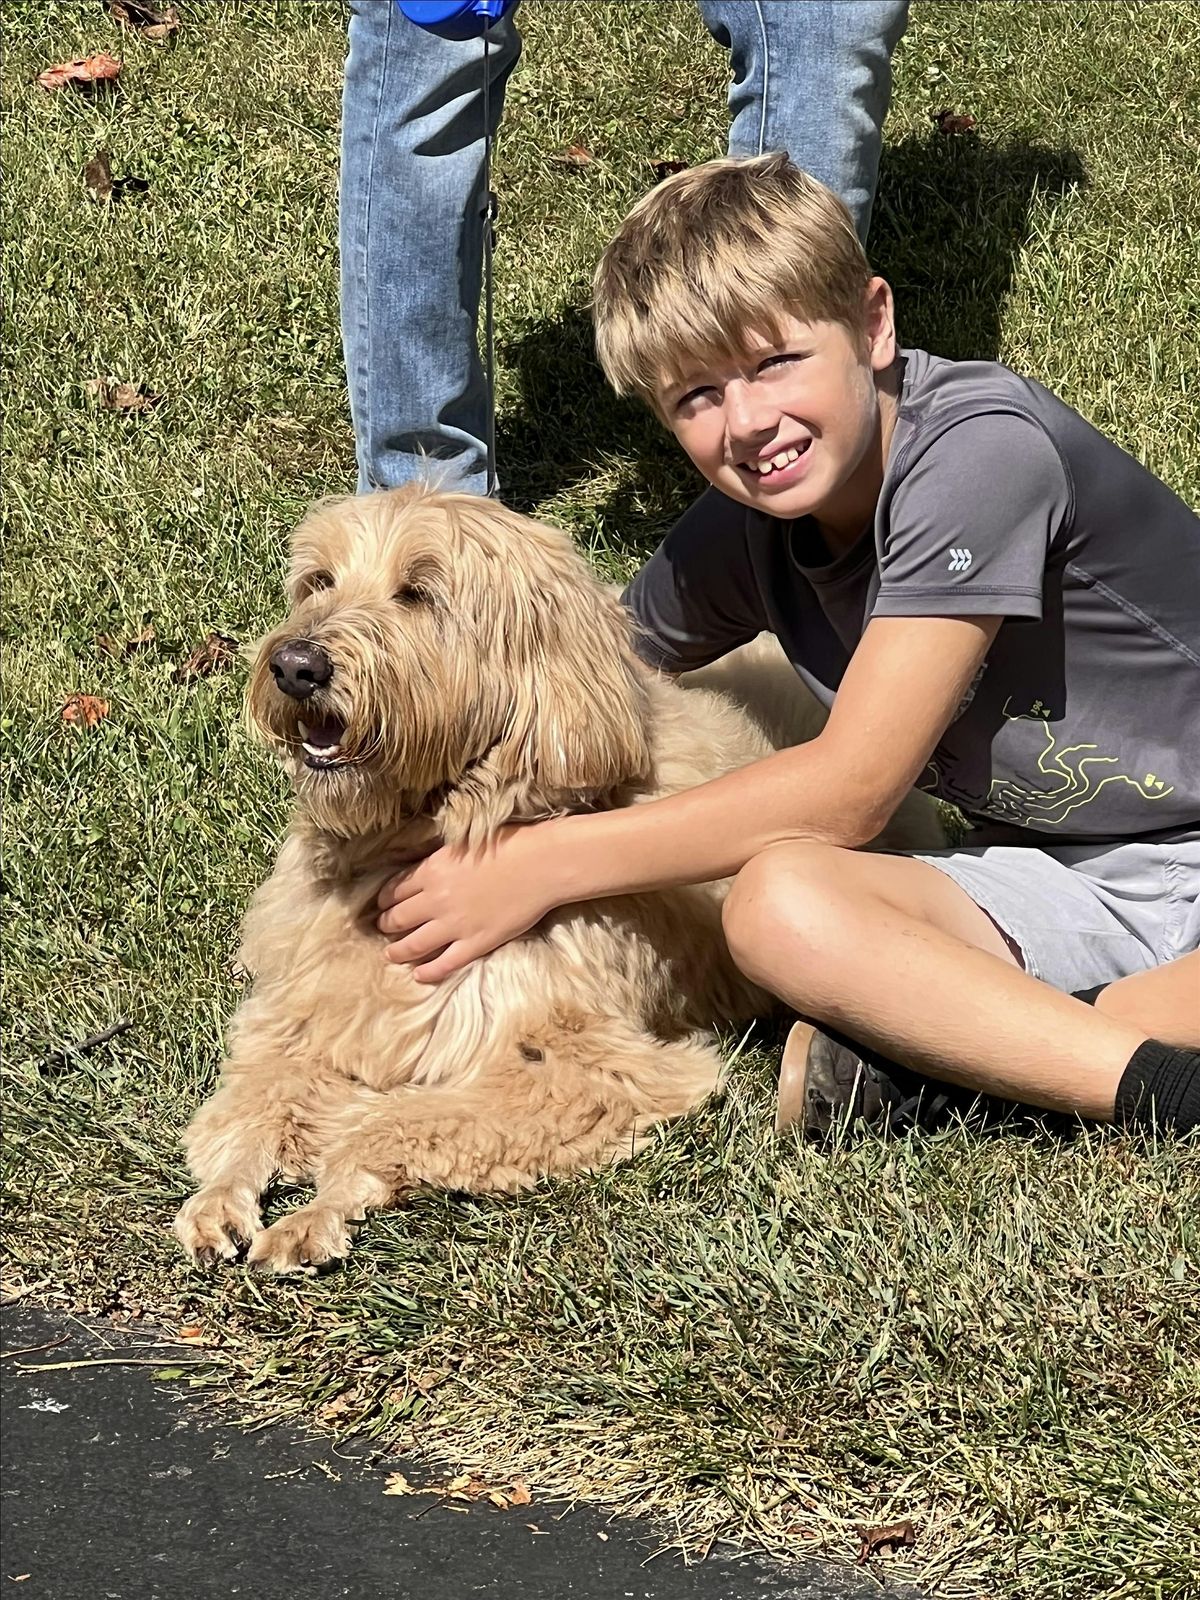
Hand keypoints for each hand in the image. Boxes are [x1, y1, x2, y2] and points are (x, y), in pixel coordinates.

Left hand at [376, 825, 559, 981]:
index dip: (385, 900)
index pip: (395, 890)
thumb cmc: (508, 844)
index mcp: (432, 871)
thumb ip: (441, 860)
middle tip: (383, 928)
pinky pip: (445, 963)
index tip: (382, 905)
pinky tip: (419, 975)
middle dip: (387, 924)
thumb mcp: (463, 842)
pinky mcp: (476, 943)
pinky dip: (428, 972)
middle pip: (398, 918)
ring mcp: (455, 925)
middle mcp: (436, 900)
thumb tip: (427, 869)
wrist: (542, 864)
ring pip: (414, 944)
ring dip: (398, 951)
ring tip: (390, 954)